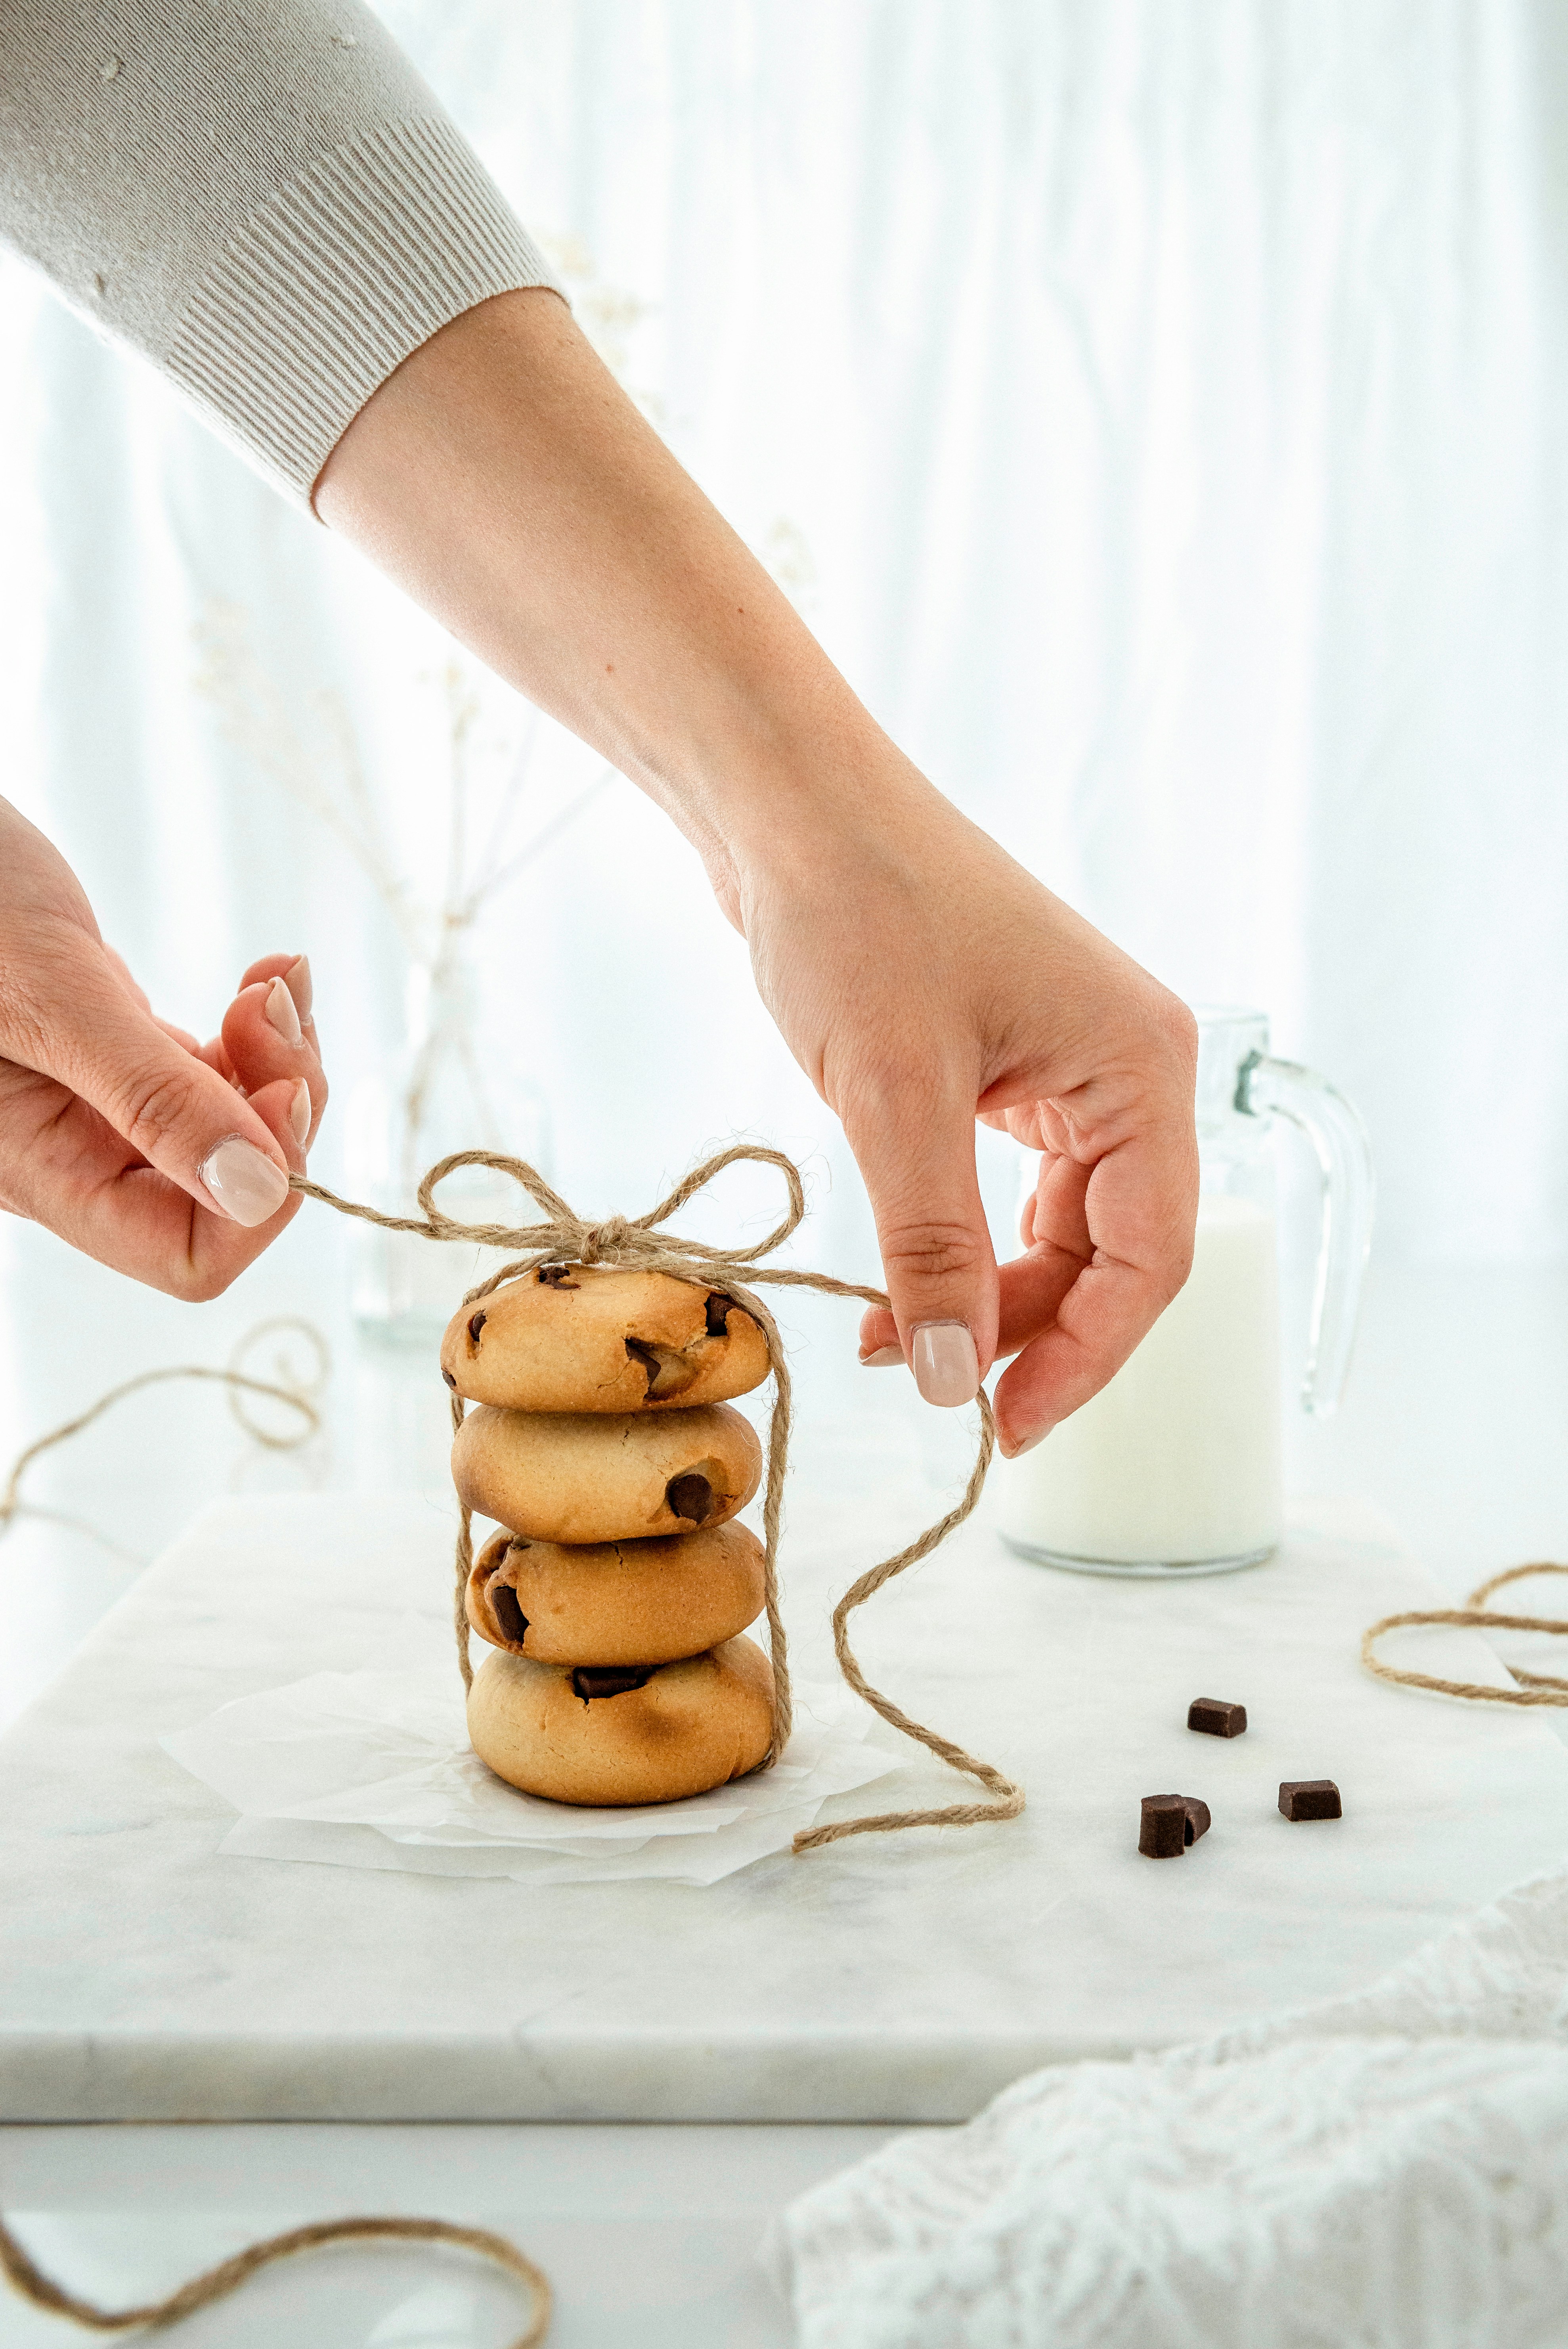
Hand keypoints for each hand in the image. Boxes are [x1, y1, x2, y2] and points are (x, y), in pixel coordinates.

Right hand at [0, 798, 325, 1296]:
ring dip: (279, 1062)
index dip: (257, 1198)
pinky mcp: (119, 1054)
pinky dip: (259, 1032)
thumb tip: (256, 1191)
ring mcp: (100, 1105)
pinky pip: (219, 1075)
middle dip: (280, 1108)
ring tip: (272, 984)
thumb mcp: (46, 995)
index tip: (276, 1097)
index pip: (182, 1255)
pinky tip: (263, 978)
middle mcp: (74, 1153)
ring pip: (236, 1130)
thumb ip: (149, 1093)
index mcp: (41, 1169)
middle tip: (274, 1011)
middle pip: (227, 1194)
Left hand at [734, 772, 1197, 1453]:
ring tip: (894, 1337)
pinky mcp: (1007, 1066)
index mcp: (1141, 1068)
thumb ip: (935, 1247)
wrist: (790, 809)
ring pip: (1056, 1227)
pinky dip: (958, 1243)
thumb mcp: (894, 1098)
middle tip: (935, 1389)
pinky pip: (1008, 1186)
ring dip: (985, 1295)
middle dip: (1024, 1330)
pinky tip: (901, 1281)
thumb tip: (955, 1381)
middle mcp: (1126, 1069)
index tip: (1005, 1429)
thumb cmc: (857, 916)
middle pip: (1109, 1252)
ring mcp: (1069, 1066)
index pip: (1151, 1257)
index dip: (1085, 1357)